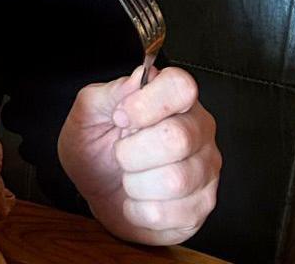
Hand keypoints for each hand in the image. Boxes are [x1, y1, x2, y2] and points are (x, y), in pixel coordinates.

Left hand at [57, 65, 220, 246]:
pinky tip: (137, 201)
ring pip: (174, 180)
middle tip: (121, 154)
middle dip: (131, 152)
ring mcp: (205, 170)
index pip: (181, 86)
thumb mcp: (88, 115)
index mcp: (174, 100)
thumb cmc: (96, 148)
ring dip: (134, 183)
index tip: (121, 117)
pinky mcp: (200, 207)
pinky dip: (138, 211)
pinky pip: (169, 214)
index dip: (147, 103)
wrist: (96, 191)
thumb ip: (109, 94)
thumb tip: (137, 80)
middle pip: (177, 138)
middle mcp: (199, 131)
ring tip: (130, 178)